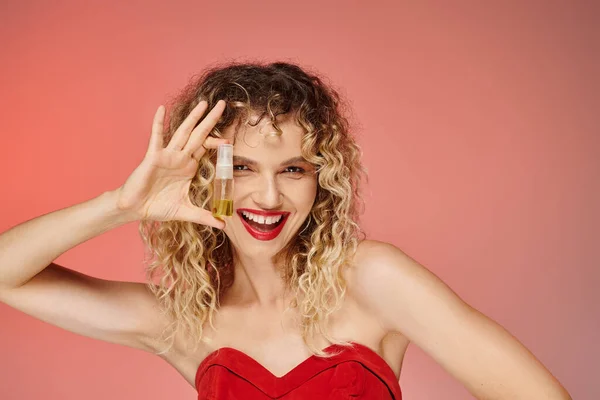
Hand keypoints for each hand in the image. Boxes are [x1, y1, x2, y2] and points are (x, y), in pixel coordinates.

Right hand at [115, 100, 229, 228]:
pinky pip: (156, 137)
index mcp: (188, 167)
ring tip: (203, 103)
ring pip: (182, 132)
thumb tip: (223, 225)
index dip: (217, 143)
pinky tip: (161, 109)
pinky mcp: (153, 157)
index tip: (229, 141)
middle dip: (211, 120)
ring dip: (193, 118)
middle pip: (199, 135)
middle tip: (223, 104)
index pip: (206, 149)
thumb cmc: (157, 206)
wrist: (136, 209)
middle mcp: (180, 157)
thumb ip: (204, 217)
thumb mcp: (186, 212)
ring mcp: (167, 155)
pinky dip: (158, 123)